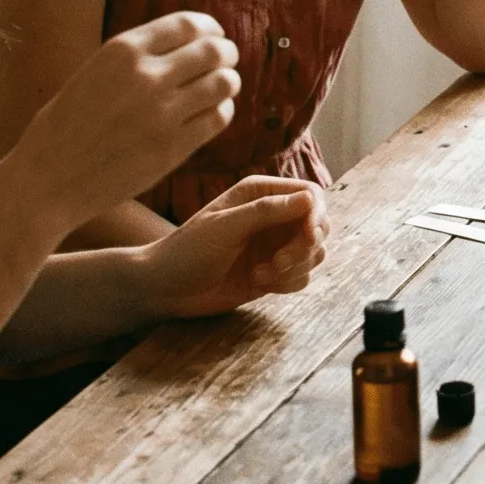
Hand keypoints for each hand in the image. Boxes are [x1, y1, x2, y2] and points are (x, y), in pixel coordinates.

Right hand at [6, 12, 240, 240]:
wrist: (44, 183)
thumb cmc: (63, 128)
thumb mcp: (93, 73)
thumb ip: (135, 57)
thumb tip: (186, 42)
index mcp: (122, 50)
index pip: (188, 23)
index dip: (210, 28)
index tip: (215, 36)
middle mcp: (146, 76)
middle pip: (213, 50)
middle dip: (226, 53)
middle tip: (227, 61)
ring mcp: (162, 113)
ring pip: (223, 83)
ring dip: (229, 82)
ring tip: (223, 87)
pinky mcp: (173, 148)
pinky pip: (218, 118)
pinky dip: (222, 111)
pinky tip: (212, 114)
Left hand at [139, 176, 331, 318]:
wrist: (165, 289)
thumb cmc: (188, 250)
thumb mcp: (225, 227)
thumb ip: (267, 211)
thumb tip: (310, 198)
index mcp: (262, 194)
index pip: (310, 195)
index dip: (317, 215)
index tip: (308, 237)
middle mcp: (274, 216)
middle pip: (319, 225)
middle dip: (305, 247)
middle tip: (279, 263)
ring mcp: (275, 245)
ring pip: (314, 253)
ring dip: (295, 267)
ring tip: (262, 275)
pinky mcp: (274, 272)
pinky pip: (302, 276)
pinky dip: (288, 283)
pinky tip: (258, 283)